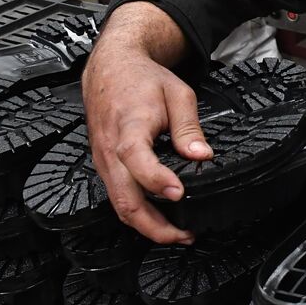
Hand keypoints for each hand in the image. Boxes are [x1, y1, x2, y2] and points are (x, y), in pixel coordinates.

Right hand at [82, 42, 212, 244]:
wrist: (109, 69)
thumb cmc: (142, 79)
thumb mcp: (177, 93)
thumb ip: (189, 127)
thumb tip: (202, 155)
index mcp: (129, 127)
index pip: (136, 158)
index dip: (156, 180)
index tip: (179, 193)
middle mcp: (110, 150)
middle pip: (124, 199)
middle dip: (155, 225)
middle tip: (185, 234)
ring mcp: (103, 162)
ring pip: (119, 206)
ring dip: (147, 226)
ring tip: (178, 234)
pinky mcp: (104, 167)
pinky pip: (117, 198)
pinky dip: (137, 215)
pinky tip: (159, 218)